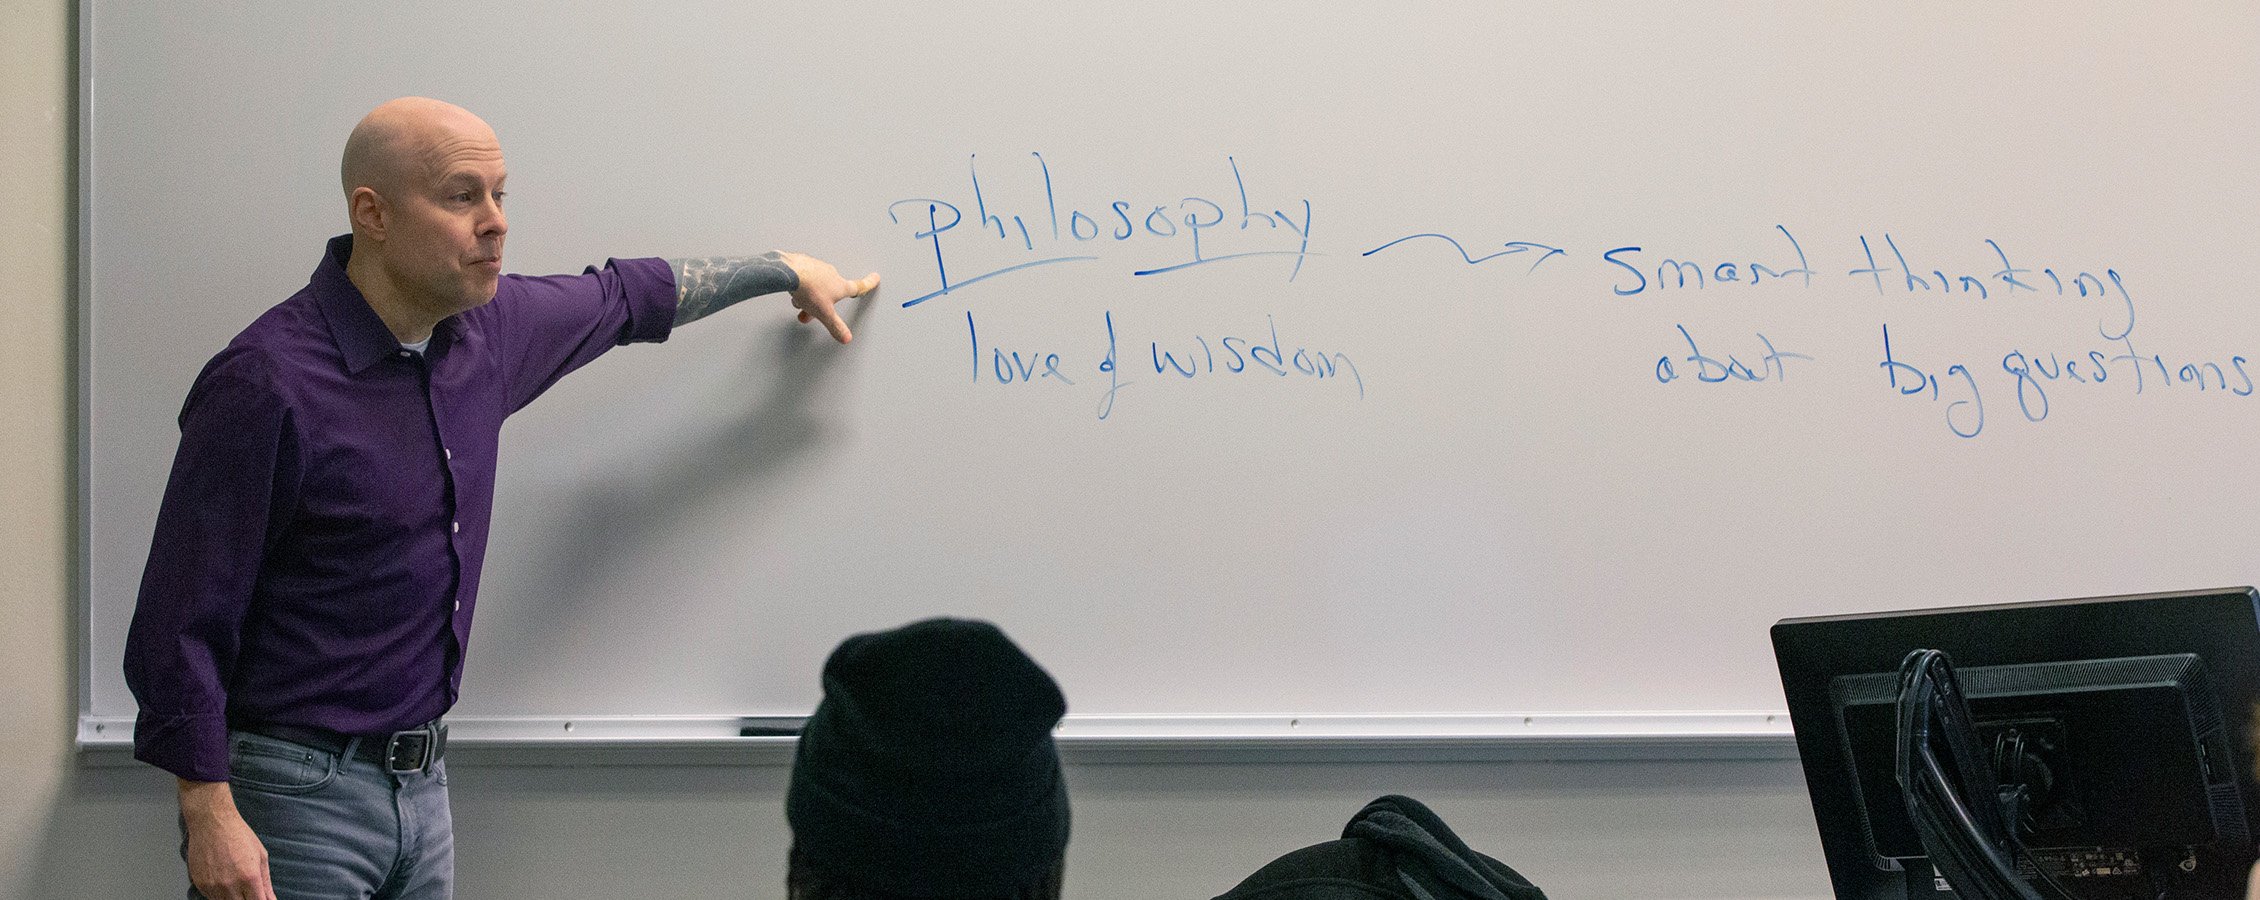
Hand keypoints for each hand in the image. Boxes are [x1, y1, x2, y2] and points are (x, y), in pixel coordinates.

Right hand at [179, 780, 275, 899]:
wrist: (211, 823)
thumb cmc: (238, 836)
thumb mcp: (260, 856)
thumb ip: (266, 882)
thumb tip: (271, 899)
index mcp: (249, 878)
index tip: (262, 899)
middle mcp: (230, 885)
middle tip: (249, 891)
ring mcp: (213, 886)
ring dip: (233, 899)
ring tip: (236, 884)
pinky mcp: (200, 884)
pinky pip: (211, 898)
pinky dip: (219, 895)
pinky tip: (223, 881)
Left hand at [779, 251, 879, 343]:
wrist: (788, 272)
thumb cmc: (809, 289)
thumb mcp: (824, 314)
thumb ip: (835, 326)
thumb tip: (846, 337)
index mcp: (840, 286)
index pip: (858, 286)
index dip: (868, 284)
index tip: (874, 278)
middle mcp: (831, 274)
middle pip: (831, 291)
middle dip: (822, 303)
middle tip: (812, 313)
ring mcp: (818, 267)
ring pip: (817, 285)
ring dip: (809, 296)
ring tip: (799, 302)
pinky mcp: (804, 263)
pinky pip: (806, 276)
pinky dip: (801, 284)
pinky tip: (793, 288)